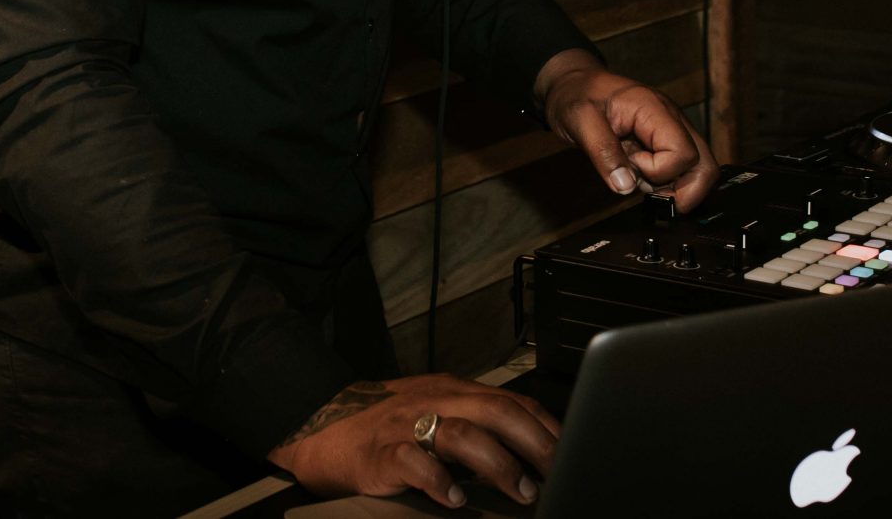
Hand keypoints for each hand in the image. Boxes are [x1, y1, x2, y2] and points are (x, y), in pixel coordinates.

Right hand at [267, 374, 559, 507]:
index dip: (547, 427)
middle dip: (535, 442)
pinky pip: (412, 463)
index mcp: (453, 391)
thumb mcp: (435, 411)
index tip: (573, 453)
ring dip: (498, 463)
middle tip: (559, 472)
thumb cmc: (384, 426)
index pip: (513, 401)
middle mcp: (434, 401)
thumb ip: (476, 425)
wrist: (319, 424)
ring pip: (461, 432)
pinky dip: (437, 480)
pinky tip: (455, 499)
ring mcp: (406, 425)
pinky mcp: (379, 453)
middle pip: (496, 410)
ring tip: (522, 491)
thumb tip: (533, 455)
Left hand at [536, 55, 721, 210]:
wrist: (573, 84)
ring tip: (637, 175)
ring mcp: (672, 130)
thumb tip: (625, 186)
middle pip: (704, 164)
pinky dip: (664, 180)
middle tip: (649, 194)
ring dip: (671, 185)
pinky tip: (639, 172)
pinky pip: (681, 168)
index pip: (683, 152)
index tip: (630, 165)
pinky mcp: (665, 141)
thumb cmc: (576, 95)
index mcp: (654, 108)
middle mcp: (671, 119)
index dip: (658, 170)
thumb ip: (602, 152)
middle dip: (683, 190)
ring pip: (697, 170)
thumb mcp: (579, 121)